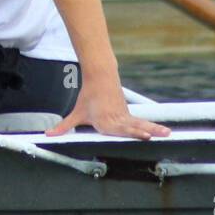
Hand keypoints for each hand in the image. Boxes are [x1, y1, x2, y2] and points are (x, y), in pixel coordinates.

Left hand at [47, 84, 170, 139]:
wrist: (100, 78)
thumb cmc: (88, 98)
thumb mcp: (75, 114)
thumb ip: (63, 127)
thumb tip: (48, 135)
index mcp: (104, 122)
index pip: (117, 130)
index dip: (128, 134)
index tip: (139, 136)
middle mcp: (116, 120)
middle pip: (129, 128)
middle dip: (140, 132)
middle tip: (150, 136)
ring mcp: (124, 117)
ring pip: (139, 124)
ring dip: (153, 129)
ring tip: (166, 133)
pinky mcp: (129, 115)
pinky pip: (142, 122)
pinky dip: (153, 126)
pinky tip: (164, 131)